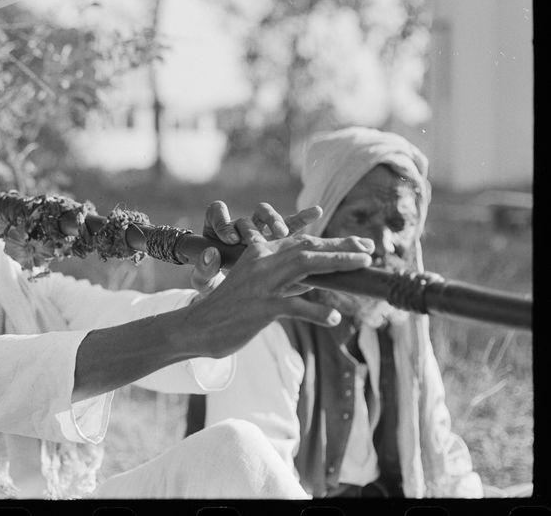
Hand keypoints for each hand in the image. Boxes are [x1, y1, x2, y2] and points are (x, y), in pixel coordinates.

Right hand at [179, 221, 374, 358]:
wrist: (197, 326)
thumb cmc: (229, 309)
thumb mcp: (256, 287)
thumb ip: (282, 281)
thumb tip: (311, 282)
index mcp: (260, 253)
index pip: (301, 241)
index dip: (333, 242)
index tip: (359, 245)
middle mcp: (261, 262)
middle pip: (308, 247)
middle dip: (341, 246)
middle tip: (369, 249)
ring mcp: (261, 284)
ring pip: (304, 265)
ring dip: (337, 263)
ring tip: (363, 264)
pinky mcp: (261, 307)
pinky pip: (295, 307)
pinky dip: (317, 312)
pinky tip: (335, 317)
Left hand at [190, 201, 323, 298]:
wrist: (232, 299)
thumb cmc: (215, 287)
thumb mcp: (206, 283)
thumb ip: (203, 272)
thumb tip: (210, 254)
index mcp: (218, 231)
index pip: (217, 213)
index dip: (223, 222)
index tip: (230, 239)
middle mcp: (241, 228)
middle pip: (248, 215)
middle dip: (254, 224)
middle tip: (257, 237)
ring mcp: (262, 232)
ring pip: (269, 217)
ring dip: (275, 222)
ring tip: (281, 233)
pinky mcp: (280, 241)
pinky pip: (293, 226)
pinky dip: (304, 218)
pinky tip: (316, 212)